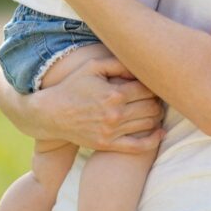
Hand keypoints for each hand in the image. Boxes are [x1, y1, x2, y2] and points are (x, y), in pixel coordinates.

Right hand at [0, 59, 164, 152]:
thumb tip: (141, 65)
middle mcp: (115, 114)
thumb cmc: (73, 86)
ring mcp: (112, 131)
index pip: (148, 89)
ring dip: (156, 116)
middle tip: (157, 96)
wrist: (50, 114)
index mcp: (115, 93)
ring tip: (155, 109)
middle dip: (158, 100)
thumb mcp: (93, 66)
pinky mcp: (107, 145)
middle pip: (152, 107)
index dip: (155, 85)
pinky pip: (138, 147)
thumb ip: (118, 63)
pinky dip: (153, 140)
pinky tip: (160, 133)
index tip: (154, 82)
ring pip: (148, 124)